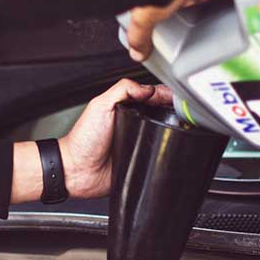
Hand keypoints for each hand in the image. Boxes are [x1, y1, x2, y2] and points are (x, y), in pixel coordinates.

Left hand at [59, 79, 171, 197]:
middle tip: (181, 111)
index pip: (150, 96)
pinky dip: (164, 152)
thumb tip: (147, 88)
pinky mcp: (141, 160)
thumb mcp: (100, 105)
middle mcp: (133, 124)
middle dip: (173, 111)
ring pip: (163, 134)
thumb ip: (122, 90)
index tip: (175, 96)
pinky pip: (158, 155)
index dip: (164, 94)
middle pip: (161, 113)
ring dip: (172, 131)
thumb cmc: (83, 140)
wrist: (78, 171)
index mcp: (125, 108)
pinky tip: (170, 147)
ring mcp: (138, 142)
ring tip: (180, 127)